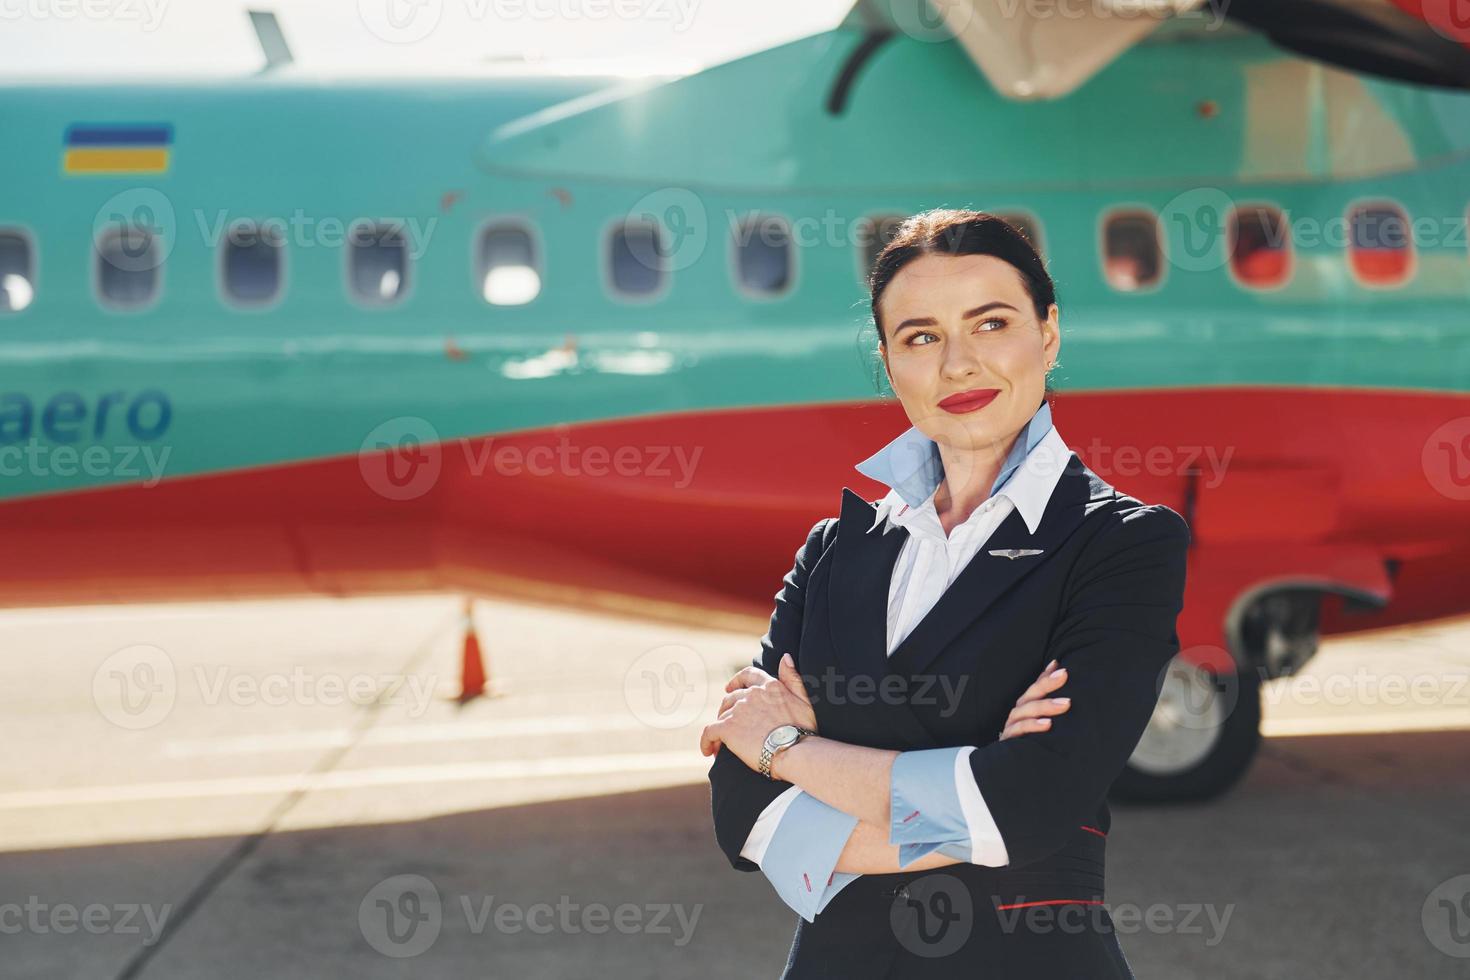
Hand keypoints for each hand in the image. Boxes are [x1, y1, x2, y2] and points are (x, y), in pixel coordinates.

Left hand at [698, 653, 816, 767]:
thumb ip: (792, 678)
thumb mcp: (804, 699)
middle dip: (727, 709)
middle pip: (731, 698)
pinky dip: (707, 741)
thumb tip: (784, 657)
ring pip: (722, 715)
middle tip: (728, 724)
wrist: (794, 750)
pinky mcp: (727, 728)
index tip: (729, 688)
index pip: (748, 675)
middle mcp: (751, 694)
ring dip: (721, 728)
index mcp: (769, 686)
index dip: (736, 681)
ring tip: (722, 744)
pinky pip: (709, 732)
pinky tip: (708, 751)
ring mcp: (738, 710)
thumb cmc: (803, 730)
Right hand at [999, 658, 1069, 740]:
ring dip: (1045, 705)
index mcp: (1026, 707)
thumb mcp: (1044, 723)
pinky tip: (1048, 724)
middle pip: (1030, 695)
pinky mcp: (1009, 741)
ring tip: (1065, 704)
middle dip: (1047, 685)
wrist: (1013, 771)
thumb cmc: (1032, 744)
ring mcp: (1011, 727)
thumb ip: (1051, 702)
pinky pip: (1019, 730)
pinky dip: (1033, 726)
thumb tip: (1061, 674)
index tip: (1062, 668)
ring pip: (1025, 711)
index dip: (1046, 676)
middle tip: (1065, 676)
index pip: (1036, 687)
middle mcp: (1017, 714)